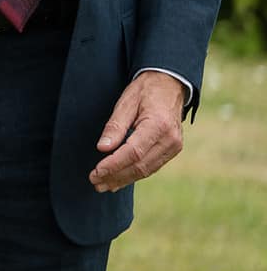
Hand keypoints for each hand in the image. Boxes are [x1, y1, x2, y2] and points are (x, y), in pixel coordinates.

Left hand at [90, 71, 189, 191]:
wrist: (169, 85)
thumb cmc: (145, 91)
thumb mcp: (126, 102)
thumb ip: (115, 126)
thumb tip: (103, 148)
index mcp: (159, 125)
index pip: (133, 152)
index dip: (113, 165)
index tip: (96, 172)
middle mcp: (170, 140)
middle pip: (140, 165)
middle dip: (116, 176)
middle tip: (95, 182)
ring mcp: (174, 146)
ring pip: (146, 170)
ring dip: (124, 179)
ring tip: (103, 185)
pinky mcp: (173, 150)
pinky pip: (152, 166)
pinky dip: (134, 174)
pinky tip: (119, 180)